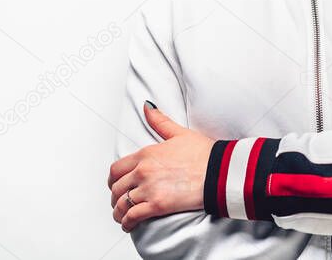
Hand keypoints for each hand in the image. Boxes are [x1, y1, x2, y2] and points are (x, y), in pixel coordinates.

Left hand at [108, 102, 213, 231]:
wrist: (219, 171)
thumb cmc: (204, 153)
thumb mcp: (179, 133)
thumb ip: (159, 121)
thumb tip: (147, 106)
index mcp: (146, 154)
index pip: (116, 169)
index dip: (113, 180)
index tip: (115, 185)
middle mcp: (143, 171)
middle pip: (116, 187)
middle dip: (115, 197)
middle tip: (118, 203)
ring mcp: (149, 189)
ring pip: (122, 204)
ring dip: (119, 212)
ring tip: (122, 217)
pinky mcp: (157, 205)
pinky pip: (133, 216)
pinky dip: (127, 223)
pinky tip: (128, 225)